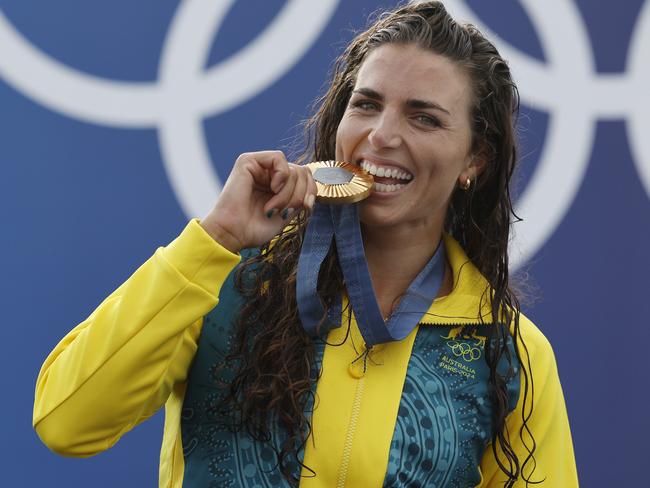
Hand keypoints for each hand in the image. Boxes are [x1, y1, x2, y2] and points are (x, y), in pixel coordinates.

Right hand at [199, 151, 316, 252]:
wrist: (232, 234)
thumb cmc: (254, 228)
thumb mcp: (287, 213)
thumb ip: (301, 197)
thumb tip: (314, 185)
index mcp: (276, 185)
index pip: (305, 178)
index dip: (311, 191)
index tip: (306, 208)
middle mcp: (267, 173)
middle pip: (302, 172)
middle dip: (300, 194)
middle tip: (284, 211)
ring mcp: (258, 166)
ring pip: (293, 168)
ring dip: (288, 192)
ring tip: (272, 207)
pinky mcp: (248, 161)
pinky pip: (279, 158)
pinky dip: (281, 176)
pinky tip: (272, 188)